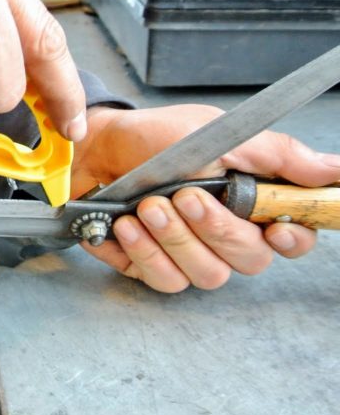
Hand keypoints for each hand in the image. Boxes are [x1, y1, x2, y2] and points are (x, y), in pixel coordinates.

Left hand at [72, 104, 339, 292]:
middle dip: (215, 230)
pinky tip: (125, 226)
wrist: (97, 145)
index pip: (292, 241)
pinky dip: (143, 252)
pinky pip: (160, 279)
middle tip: (183, 196)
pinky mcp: (149, 267)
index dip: (292, 242)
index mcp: (251, 205)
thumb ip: (277, 156)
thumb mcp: (220, 134)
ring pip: (204, 276)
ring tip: (148, 207)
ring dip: (175, 240)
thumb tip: (334, 169)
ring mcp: (186, 256)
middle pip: (247, 262)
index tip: (274, 229)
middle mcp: (223, 237)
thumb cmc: (157, 138)